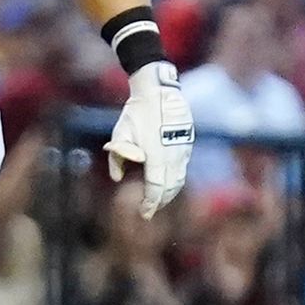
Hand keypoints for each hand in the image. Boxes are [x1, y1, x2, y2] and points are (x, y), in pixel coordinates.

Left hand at [104, 61, 193, 219]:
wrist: (159, 91)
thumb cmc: (137, 112)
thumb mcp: (121, 132)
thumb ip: (117, 157)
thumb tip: (117, 178)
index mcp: (157, 156)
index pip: (156, 188)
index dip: (150, 203)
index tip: (145, 214)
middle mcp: (174, 156)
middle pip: (170, 188)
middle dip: (161, 201)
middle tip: (150, 209)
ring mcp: (183, 150)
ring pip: (179, 179)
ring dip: (170, 192)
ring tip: (159, 199)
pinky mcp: (187, 144)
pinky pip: (183, 168)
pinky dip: (176, 179)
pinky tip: (168, 180)